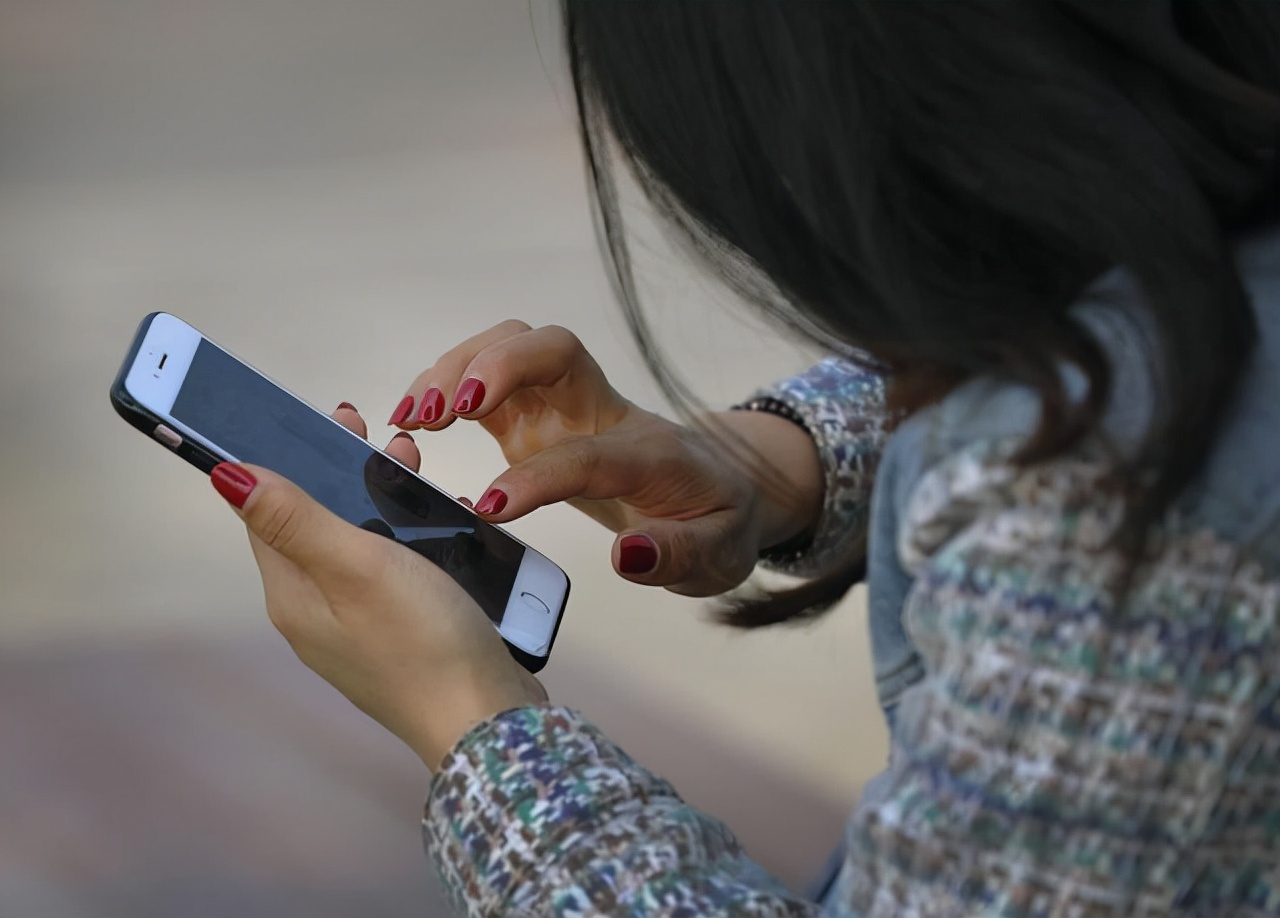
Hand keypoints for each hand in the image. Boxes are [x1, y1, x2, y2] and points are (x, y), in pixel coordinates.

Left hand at [209, 459, 545, 770]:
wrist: (486, 722)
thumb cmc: (423, 643)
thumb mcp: (356, 566)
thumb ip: (294, 519)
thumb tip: (225, 475)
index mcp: (293, 595)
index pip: (267, 514)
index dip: (286, 460)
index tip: (322, 421)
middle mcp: (317, 614)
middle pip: (315, 525)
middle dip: (340, 473)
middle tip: (376, 434)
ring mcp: (360, 629)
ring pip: (358, 545)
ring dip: (379, 499)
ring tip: (412, 466)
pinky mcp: (402, 637)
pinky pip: (393, 571)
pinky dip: (408, 536)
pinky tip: (438, 523)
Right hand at [380, 320, 822, 596]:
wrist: (722, 488)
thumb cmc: (715, 520)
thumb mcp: (718, 555)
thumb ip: (679, 554)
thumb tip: (628, 555)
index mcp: (648, 452)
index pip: (588, 451)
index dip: (537, 476)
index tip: (489, 509)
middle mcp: (603, 413)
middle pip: (552, 349)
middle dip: (496, 365)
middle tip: (442, 414)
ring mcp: (567, 409)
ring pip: (513, 348)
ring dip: (457, 369)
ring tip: (412, 419)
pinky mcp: (538, 418)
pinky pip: (489, 381)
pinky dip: (447, 387)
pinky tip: (413, 422)